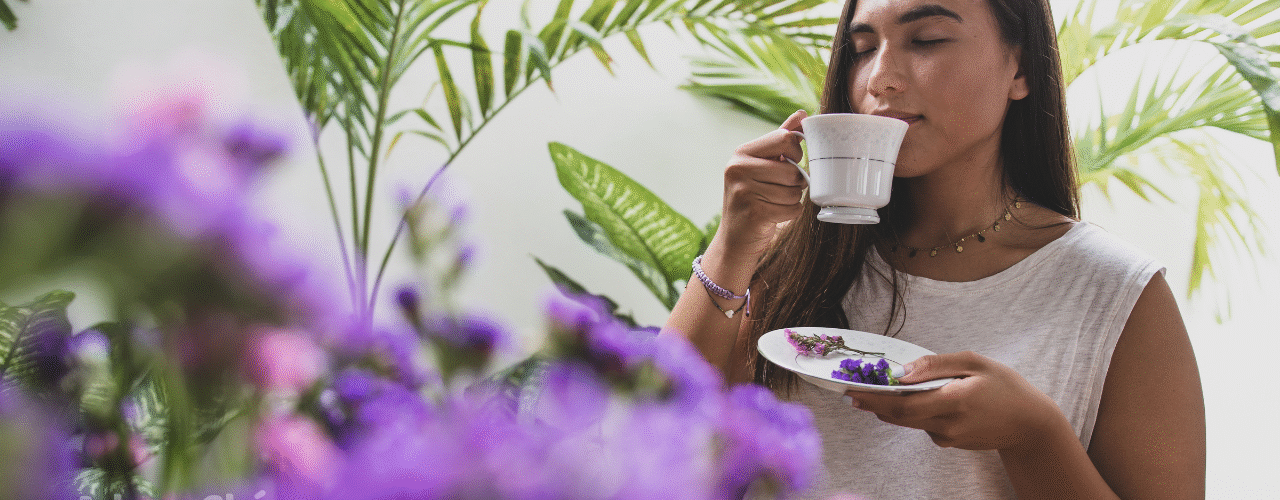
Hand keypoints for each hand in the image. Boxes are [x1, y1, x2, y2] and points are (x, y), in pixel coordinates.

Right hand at [710, 109, 807, 259]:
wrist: (735, 238)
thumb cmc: (753, 197)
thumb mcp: (762, 164)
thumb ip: (781, 139)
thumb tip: (802, 114)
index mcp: (741, 153)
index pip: (785, 138)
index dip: (797, 152)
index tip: (790, 162)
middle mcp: (738, 169)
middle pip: (792, 169)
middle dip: (796, 181)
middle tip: (782, 188)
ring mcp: (743, 191)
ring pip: (794, 191)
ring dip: (793, 199)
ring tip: (775, 202)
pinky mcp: (754, 212)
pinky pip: (792, 209)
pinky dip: (790, 214)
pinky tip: (775, 214)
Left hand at [845, 351, 1068, 451]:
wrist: (1030, 424)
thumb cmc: (1005, 386)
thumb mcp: (974, 362)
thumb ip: (935, 365)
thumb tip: (901, 371)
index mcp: (954, 401)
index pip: (903, 404)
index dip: (874, 399)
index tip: (851, 391)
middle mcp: (947, 425)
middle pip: (899, 416)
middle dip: (873, 404)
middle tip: (850, 393)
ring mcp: (948, 438)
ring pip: (909, 422)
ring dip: (890, 408)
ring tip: (872, 393)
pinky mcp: (949, 443)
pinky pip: (923, 426)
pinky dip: (915, 412)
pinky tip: (923, 399)